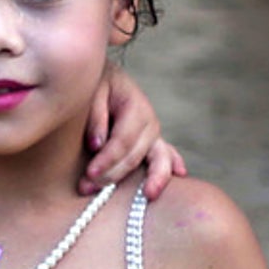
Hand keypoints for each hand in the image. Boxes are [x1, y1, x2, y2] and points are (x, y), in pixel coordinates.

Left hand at [79, 62, 185, 198]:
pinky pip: (166, 153)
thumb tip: (96, 145)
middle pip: (135, 154)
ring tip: (149, 195)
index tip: (89, 174)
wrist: (101, 73)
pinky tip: (180, 174)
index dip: (107, 159)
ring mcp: (153, 132)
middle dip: (113, 175)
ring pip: (156, 158)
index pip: (122, 139)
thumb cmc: (93, 83)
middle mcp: (149, 120)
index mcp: (134, 105)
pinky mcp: (151, 139)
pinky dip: (172, 164)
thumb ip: (94, 116)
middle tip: (88, 188)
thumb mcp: (90, 90)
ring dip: (150, 179)